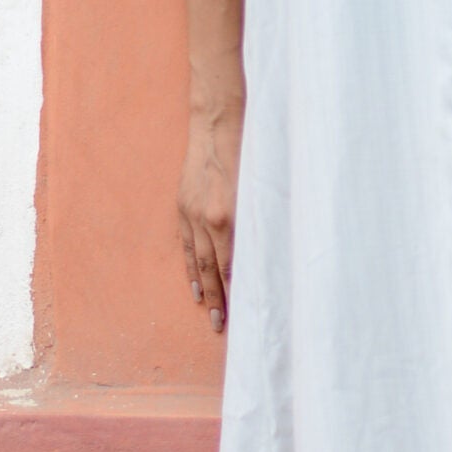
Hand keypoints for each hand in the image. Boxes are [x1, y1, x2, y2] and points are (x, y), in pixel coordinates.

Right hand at [178, 106, 242, 333]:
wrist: (217, 125)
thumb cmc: (248, 154)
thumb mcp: (260, 189)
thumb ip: (261, 222)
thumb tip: (269, 253)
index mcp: (229, 216)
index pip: (234, 263)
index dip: (239, 288)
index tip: (247, 311)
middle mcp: (209, 219)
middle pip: (214, 269)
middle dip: (220, 299)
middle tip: (222, 326)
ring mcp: (192, 215)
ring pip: (198, 262)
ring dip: (205, 290)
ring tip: (210, 314)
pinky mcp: (183, 207)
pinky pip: (185, 246)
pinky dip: (190, 268)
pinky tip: (194, 286)